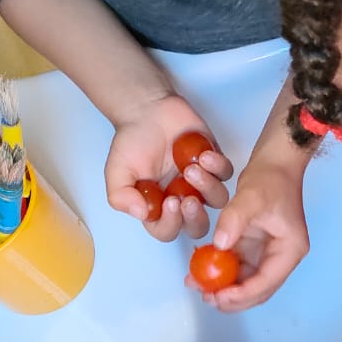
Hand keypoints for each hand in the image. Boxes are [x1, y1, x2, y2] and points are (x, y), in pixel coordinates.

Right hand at [104, 94, 232, 241]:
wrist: (148, 110)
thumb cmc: (132, 141)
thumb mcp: (116, 171)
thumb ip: (121, 196)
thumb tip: (141, 214)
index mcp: (158, 208)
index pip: (167, 231)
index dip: (171, 223)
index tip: (168, 203)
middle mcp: (182, 200)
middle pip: (198, 225)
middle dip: (196, 217)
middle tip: (188, 199)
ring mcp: (201, 184)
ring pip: (216, 200)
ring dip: (207, 188)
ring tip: (191, 167)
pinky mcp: (215, 164)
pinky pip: (225, 174)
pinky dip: (218, 167)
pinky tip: (203, 155)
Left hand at [194, 150, 308, 311]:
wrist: (275, 162)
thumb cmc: (271, 178)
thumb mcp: (251, 197)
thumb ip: (234, 221)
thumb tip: (219, 246)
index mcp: (289, 250)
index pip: (266, 282)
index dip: (242, 294)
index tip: (218, 295)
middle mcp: (281, 257)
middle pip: (258, 290)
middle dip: (232, 298)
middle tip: (205, 297)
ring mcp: (267, 253)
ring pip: (245, 282)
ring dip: (223, 288)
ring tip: (197, 286)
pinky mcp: (254, 247)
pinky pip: (236, 268)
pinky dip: (219, 273)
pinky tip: (199, 272)